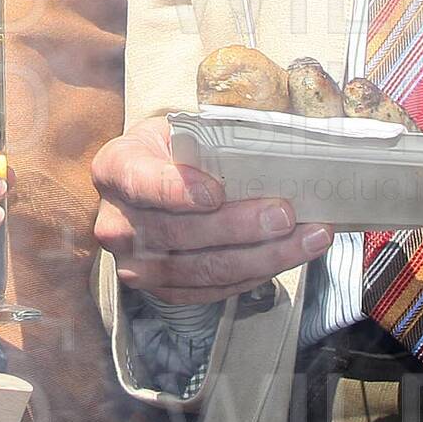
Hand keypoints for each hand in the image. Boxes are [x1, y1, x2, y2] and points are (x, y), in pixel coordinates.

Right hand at [90, 115, 332, 303]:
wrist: (151, 183)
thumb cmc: (172, 151)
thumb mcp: (179, 131)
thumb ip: (210, 141)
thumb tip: (272, 150)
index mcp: (115, 170)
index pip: (142, 184)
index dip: (178, 192)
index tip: (216, 192)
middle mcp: (117, 224)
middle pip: (179, 234)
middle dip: (239, 227)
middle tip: (285, 214)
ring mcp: (137, 264)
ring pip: (202, 269)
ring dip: (262, 257)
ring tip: (307, 238)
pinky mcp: (163, 291)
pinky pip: (212, 289)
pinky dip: (255, 275)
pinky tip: (288, 257)